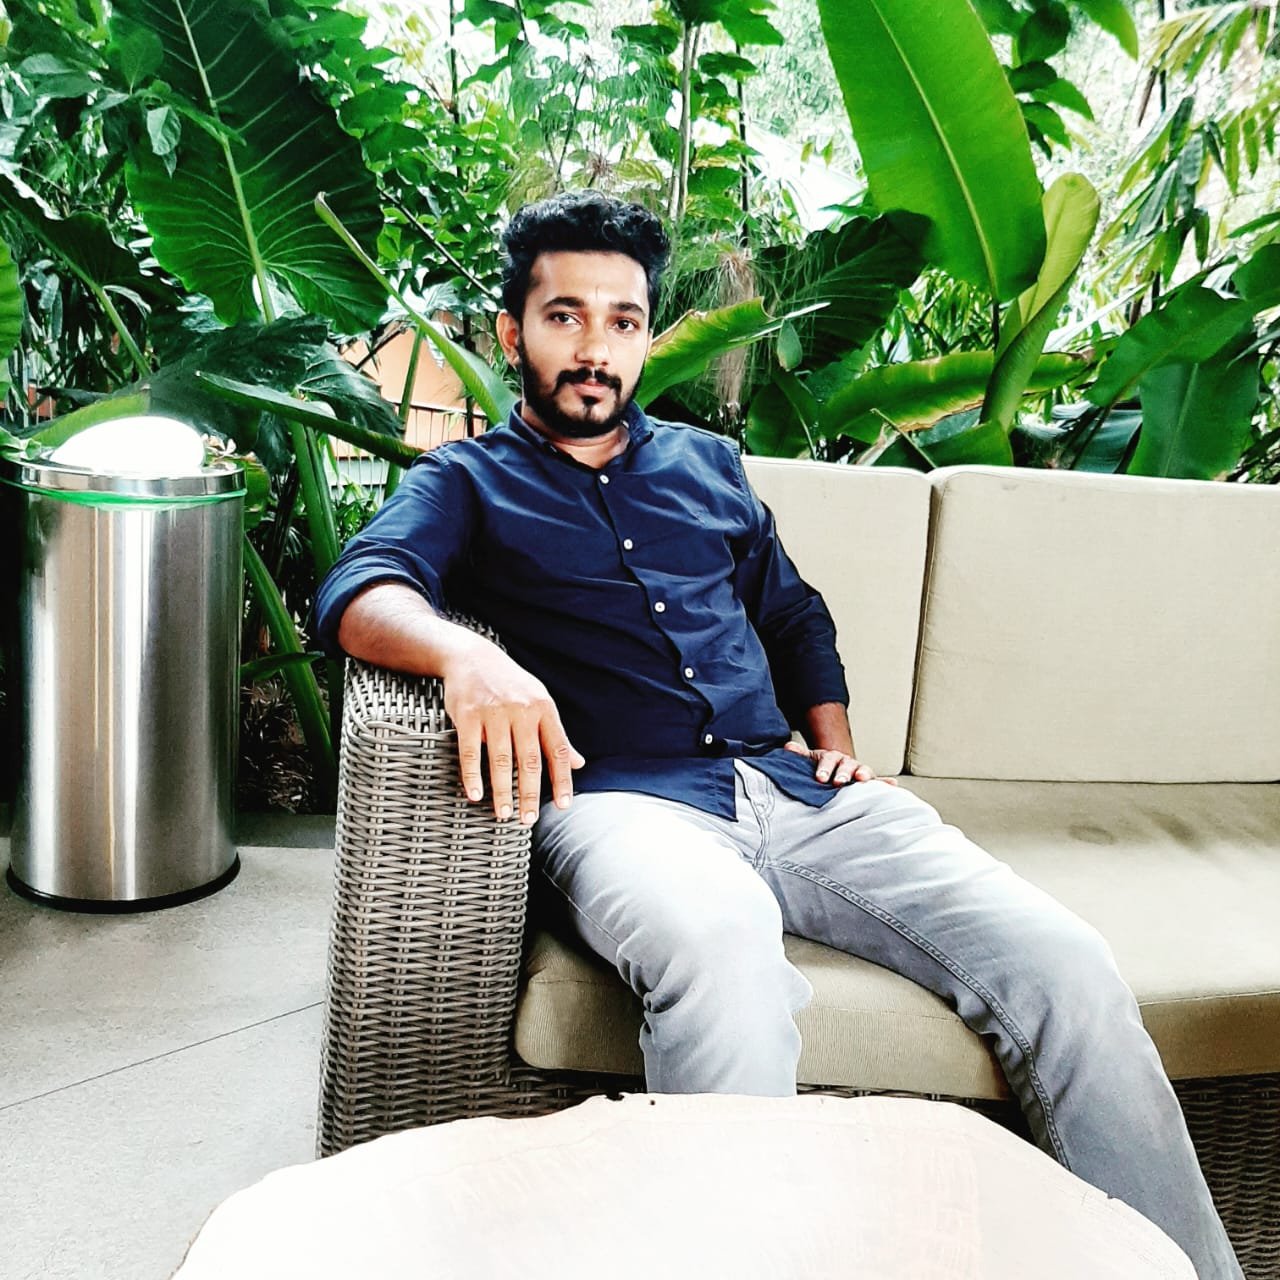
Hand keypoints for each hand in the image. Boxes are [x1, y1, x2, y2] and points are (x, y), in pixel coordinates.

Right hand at [442, 639, 584, 824]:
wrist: (472, 656)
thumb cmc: (510, 685)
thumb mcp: (539, 702)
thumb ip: (556, 734)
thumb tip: (578, 763)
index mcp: (544, 709)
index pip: (557, 749)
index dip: (561, 779)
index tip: (563, 805)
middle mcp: (522, 710)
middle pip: (529, 760)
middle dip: (530, 793)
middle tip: (528, 820)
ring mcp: (494, 712)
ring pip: (501, 759)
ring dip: (503, 791)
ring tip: (503, 814)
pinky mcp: (468, 714)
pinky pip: (471, 751)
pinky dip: (473, 775)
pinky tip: (476, 794)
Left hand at [784, 741, 897, 786]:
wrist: (835, 770)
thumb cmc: (822, 768)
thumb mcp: (810, 760)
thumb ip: (800, 755)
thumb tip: (787, 747)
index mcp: (832, 757)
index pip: (829, 760)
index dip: (825, 768)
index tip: (820, 778)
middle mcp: (848, 763)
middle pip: (847, 766)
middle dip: (843, 773)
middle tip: (838, 782)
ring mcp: (859, 771)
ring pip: (864, 771)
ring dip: (864, 774)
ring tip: (862, 779)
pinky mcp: (869, 782)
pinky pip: (879, 782)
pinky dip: (886, 783)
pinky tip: (893, 785)